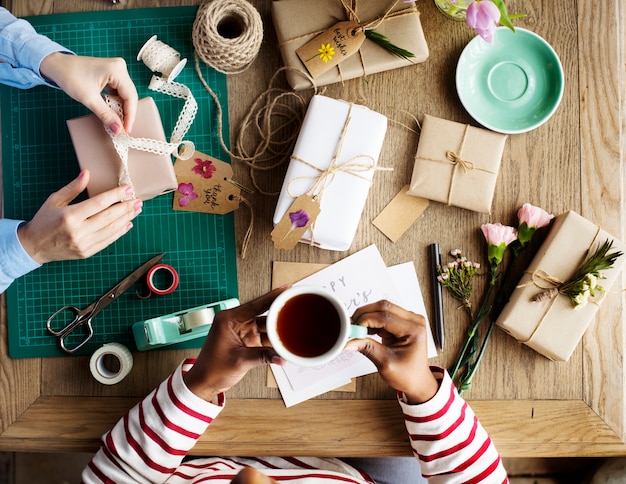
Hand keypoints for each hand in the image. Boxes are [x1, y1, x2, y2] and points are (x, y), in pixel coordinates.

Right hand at [17, 170, 141, 263]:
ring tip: (136, 210)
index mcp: (70, 216)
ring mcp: (84, 244)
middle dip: (126, 208)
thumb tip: (87, 173)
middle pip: (109, 217)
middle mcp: (79, 231)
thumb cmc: (44, 220)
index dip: (116, 195)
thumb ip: (73, 188)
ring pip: (112, 230)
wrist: (34, 246)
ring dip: (126, 219)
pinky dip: (119, 232)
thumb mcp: (55, 200)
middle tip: (138, 200)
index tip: (128, 189)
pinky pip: (108, 241)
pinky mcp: (87, 252)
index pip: (99, 203)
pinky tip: (127, 224)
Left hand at [40, 52, 137, 133]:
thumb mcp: (88, 98)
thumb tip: (118, 129)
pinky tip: (113, 110)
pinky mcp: (113, 73)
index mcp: (116, 70)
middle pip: (130, 95)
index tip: (126, 129)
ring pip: (125, 93)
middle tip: (122, 128)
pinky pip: (119, 90)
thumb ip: (106, 115)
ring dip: (121, 108)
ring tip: (117, 121)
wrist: (57, 65)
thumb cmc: (70, 76)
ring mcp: (117, 69)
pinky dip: (116, 101)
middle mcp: (120, 67)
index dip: (130, 115)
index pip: (130, 96)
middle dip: (126, 112)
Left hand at [183, 288, 287, 401]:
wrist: (204, 383)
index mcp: (229, 319)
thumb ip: (263, 357)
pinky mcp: (247, 341)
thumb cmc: (212, 369)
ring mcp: (242, 332)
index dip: (273, 296)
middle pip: (263, 314)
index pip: (255, 304)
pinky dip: (274, 341)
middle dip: (279, 314)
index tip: (287, 289)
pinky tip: (285, 342)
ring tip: (294, 329)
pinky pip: (264, 338)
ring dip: (278, 330)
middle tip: (297, 309)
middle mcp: (236, 322)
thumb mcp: (240, 361)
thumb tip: (281, 357)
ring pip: (266, 327)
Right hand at [345, 300, 438, 403]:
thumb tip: (350, 341)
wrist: (417, 381)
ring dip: (367, 317)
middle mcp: (413, 321)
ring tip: (357, 330)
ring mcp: (408, 320)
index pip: (385, 317)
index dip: (365, 321)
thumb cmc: (407, 375)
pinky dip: (371, 321)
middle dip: (364, 315)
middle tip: (351, 326)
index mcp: (414, 330)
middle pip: (383, 307)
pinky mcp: (401, 322)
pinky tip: (364, 330)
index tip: (352, 330)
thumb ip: (367, 349)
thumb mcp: (385, 364)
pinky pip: (383, 315)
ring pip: (382, 308)